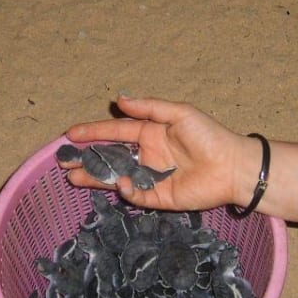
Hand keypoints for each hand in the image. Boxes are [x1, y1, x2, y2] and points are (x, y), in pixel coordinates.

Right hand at [63, 95, 256, 210]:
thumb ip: (149, 108)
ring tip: (73, 177)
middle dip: (87, 159)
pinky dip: (126, 191)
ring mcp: (151, 177)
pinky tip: (120, 184)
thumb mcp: (179, 113)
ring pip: (116, 177)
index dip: (93, 132)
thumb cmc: (209, 136)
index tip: (70, 134)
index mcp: (150, 133)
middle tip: (64, 162)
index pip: (114, 132)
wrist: (233, 166)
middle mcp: (146, 155)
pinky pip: (136, 195)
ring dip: (95, 177)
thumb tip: (119, 100)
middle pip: (110, 157)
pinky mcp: (159, 197)